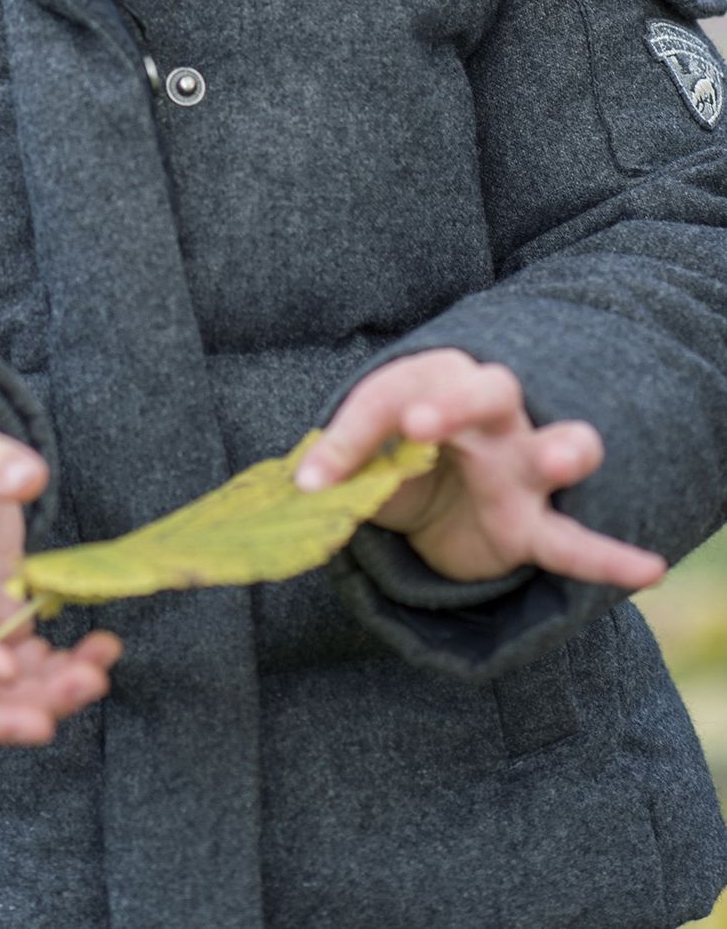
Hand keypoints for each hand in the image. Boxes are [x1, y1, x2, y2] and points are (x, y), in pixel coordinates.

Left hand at [293, 348, 666, 588]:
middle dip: (457, 403)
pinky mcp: (534, 525)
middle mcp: (487, 417)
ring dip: (561, 449)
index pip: (392, 395)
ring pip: (555, 444)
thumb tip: (304, 487)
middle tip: (418, 425)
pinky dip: (610, 557)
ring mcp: (521, 468)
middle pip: (488, 391)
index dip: (349, 436)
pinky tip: (648, 568)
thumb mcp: (362, 459)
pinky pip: (576, 542)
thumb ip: (339, 464)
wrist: (443, 493)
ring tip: (562, 458)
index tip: (310, 478)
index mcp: (433, 384)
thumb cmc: (400, 458)